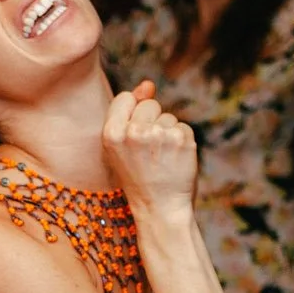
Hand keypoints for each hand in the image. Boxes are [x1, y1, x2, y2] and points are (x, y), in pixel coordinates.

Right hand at [99, 81, 196, 225]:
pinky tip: (175, 160)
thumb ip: (129, 112)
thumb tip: (148, 84)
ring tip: (161, 159)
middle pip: (149, 104)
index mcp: (111, 134)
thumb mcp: (121, 145)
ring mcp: (159, 135)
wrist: (159, 207)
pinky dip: (182, 141)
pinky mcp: (181, 139)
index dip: (132, 116)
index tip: (133, 139)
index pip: (125, 98)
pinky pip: (183, 127)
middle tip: (148, 152)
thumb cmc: (137, 176)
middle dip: (152, 122)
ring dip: (167, 134)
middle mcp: (134, 132)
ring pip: (167, 117)